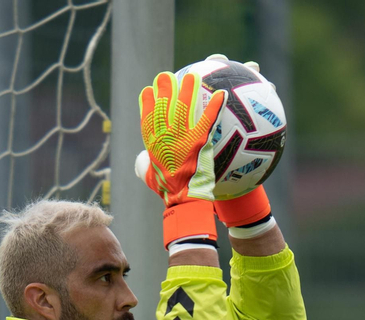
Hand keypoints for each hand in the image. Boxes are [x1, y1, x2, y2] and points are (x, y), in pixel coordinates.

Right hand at [137, 70, 225, 207]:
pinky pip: (208, 119)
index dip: (148, 102)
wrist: (182, 198)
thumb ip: (144, 165)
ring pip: (184, 107)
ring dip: (188, 90)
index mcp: (152, 143)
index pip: (147, 117)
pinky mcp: (198, 140)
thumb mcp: (149, 177)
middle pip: (163, 106)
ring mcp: (181, 137)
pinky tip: (222, 94)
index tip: (149, 90)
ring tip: (192, 76)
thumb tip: (142, 161)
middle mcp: (164, 136)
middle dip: (165, 88)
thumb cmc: (167, 191)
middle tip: (166, 76)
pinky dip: (215, 106)